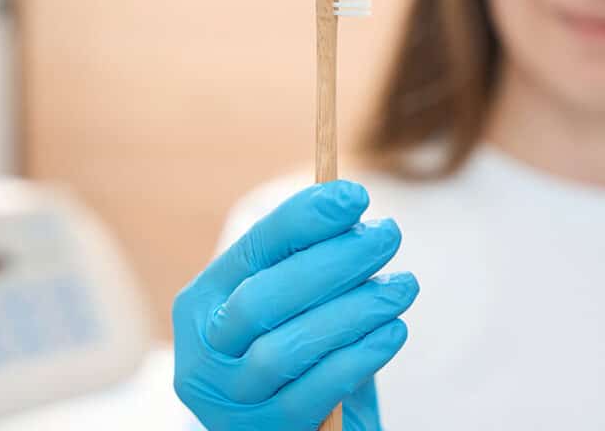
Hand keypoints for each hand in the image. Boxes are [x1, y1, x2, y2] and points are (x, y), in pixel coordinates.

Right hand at [173, 181, 418, 429]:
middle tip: (388, 235)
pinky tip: (393, 331)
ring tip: (402, 287)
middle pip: (263, 298)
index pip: (251, 249)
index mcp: (202, 303)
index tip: (355, 197)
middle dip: (333, 261)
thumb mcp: (299, 301)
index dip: (303, 219)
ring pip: (287, 347)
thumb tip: (350, 205)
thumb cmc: (304, 348)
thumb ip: (313, 260)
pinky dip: (360, 357)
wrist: (306, 427)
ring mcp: (229, 400)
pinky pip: (315, 393)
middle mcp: (202, 352)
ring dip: (353, 309)